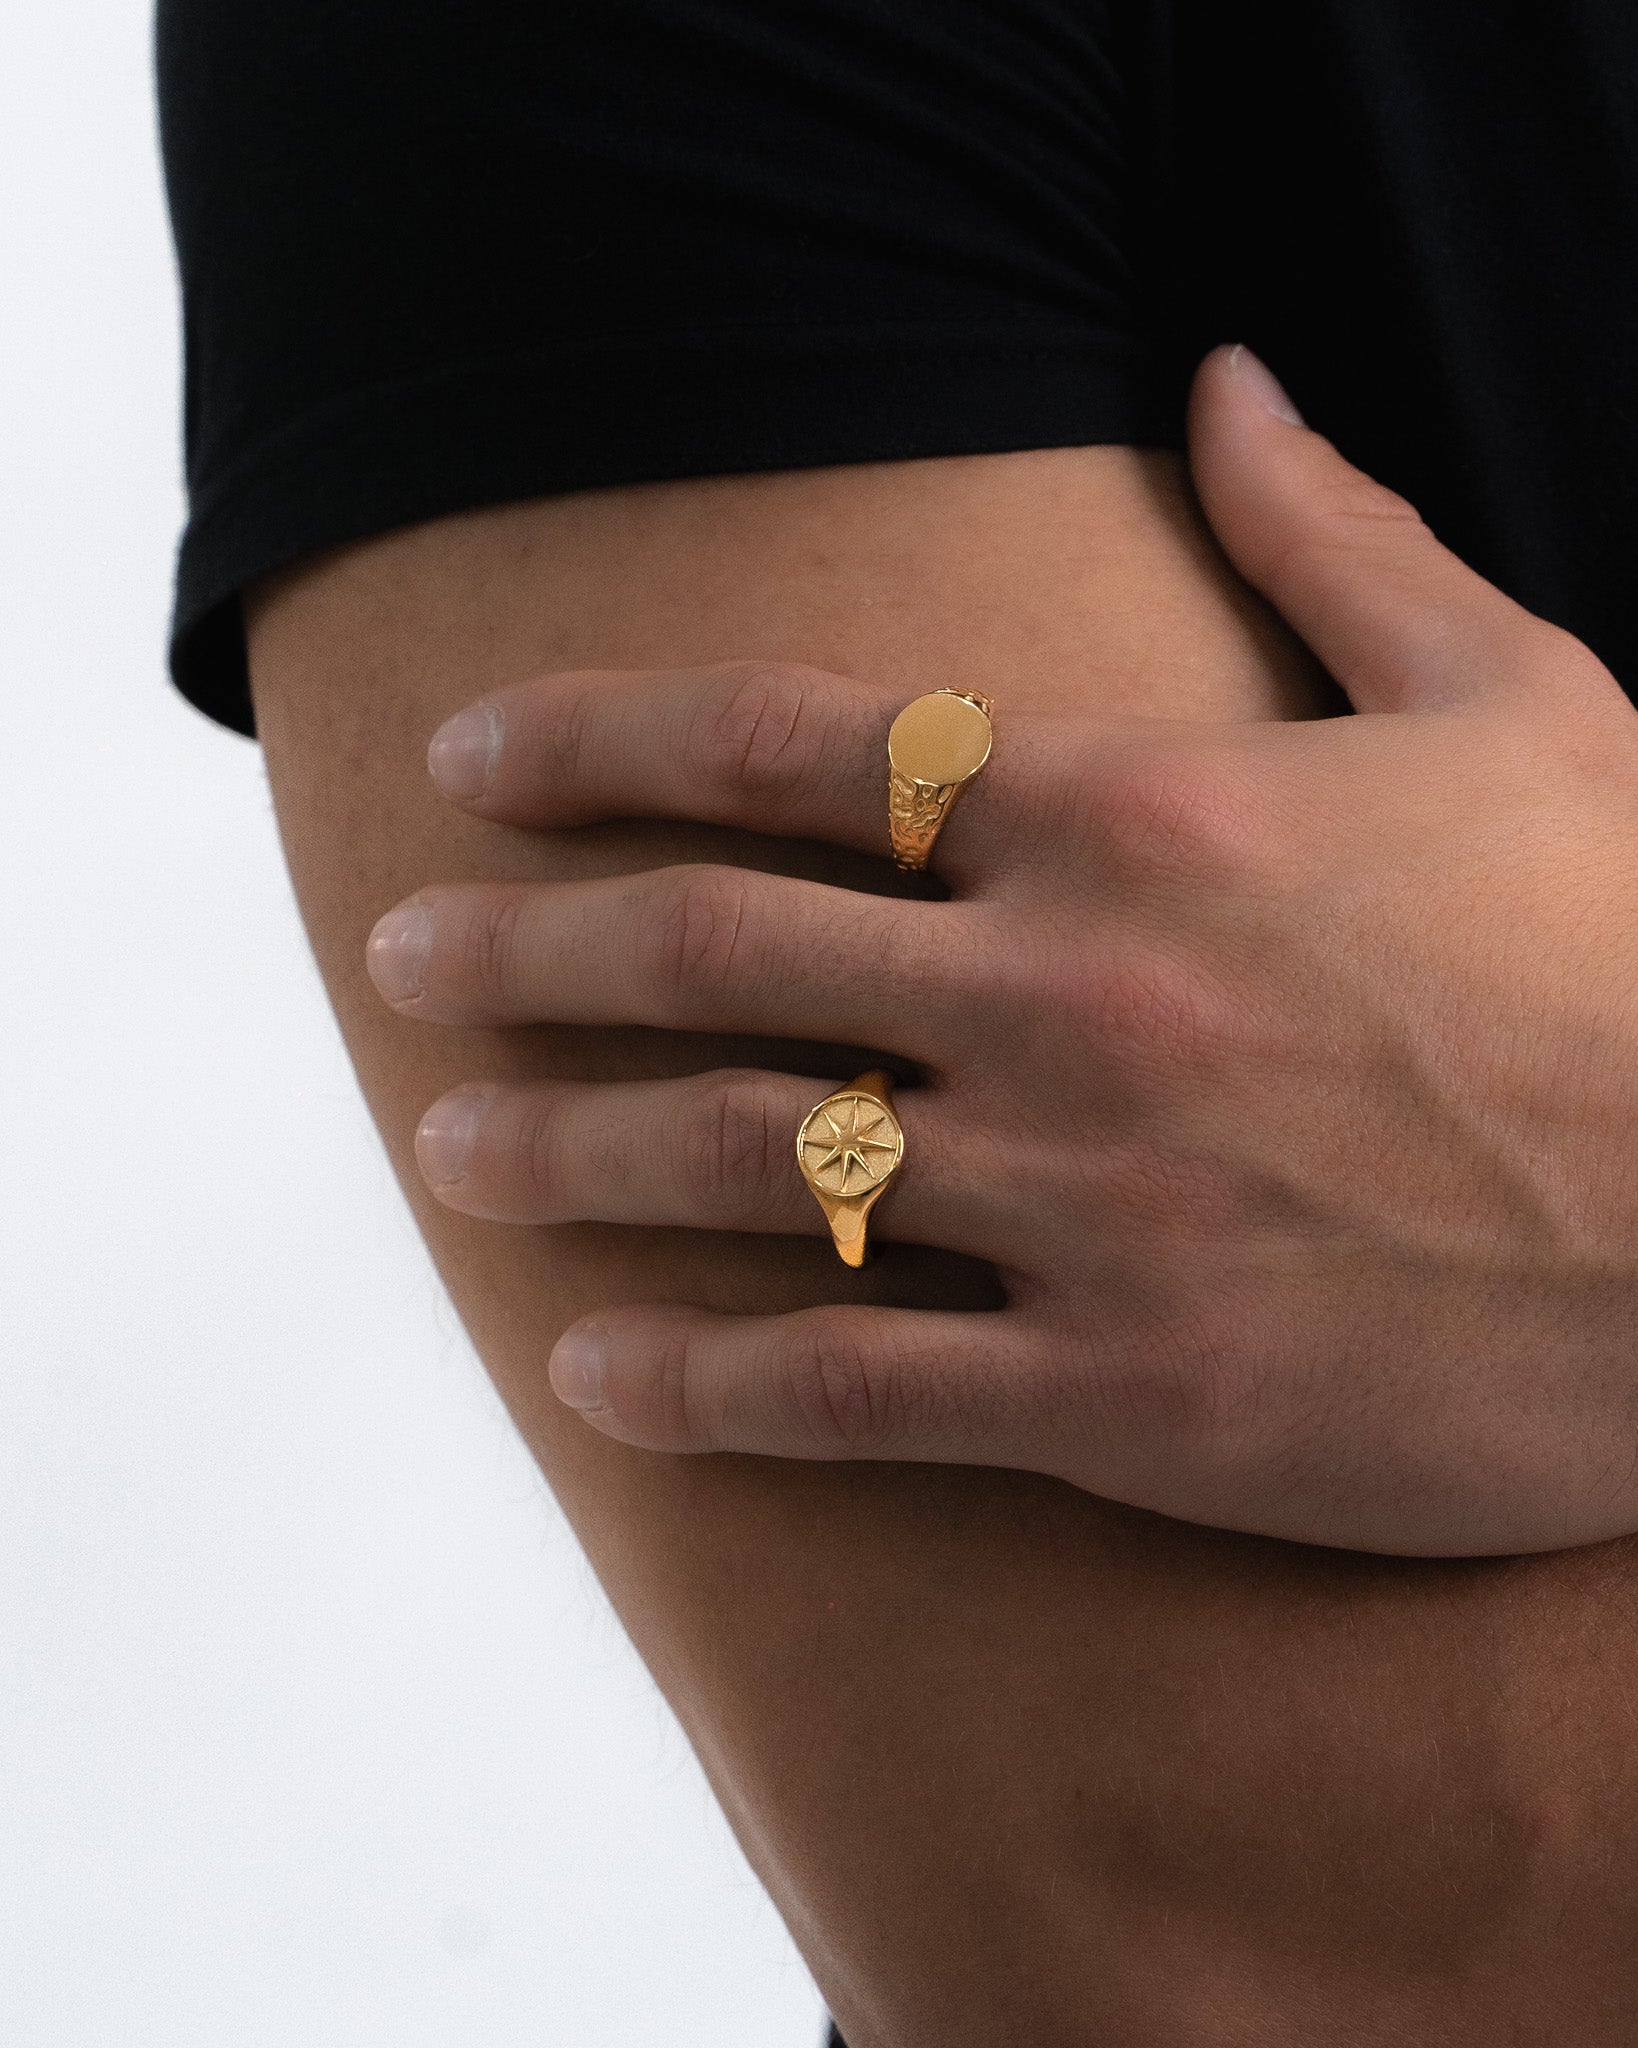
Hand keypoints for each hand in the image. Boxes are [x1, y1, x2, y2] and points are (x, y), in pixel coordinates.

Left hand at [366, 345, 1637, 1555]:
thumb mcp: (1512, 696)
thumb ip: (1338, 533)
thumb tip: (1227, 375)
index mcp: (1137, 814)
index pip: (793, 746)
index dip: (598, 740)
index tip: (472, 757)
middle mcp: (1072, 994)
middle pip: (716, 950)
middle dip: (526, 943)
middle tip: (396, 951)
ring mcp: (1088, 1201)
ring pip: (750, 1165)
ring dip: (567, 1151)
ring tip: (448, 1145)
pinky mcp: (1132, 1390)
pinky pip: (856, 1387)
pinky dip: (703, 1388)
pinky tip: (594, 1377)